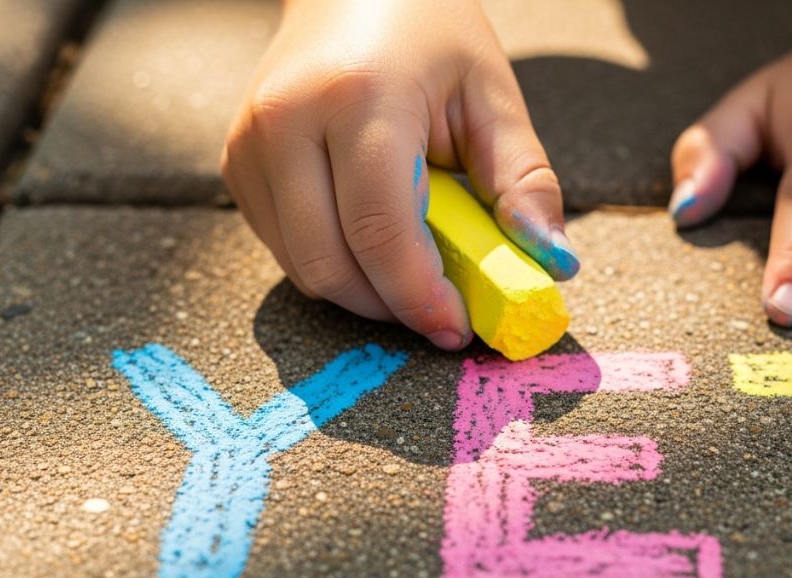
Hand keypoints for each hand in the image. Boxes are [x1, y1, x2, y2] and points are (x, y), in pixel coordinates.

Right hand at [222, 0, 577, 350]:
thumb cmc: (431, 34)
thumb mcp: (493, 96)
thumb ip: (525, 183)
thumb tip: (554, 265)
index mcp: (359, 98)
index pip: (381, 231)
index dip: (421, 296)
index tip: (458, 329)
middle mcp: (287, 121)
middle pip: (331, 264)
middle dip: (392, 307)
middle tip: (443, 312)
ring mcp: (250, 143)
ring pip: (302, 267)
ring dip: (364, 293)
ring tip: (415, 274)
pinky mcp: (237, 163)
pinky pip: (284, 247)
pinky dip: (335, 265)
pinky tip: (374, 243)